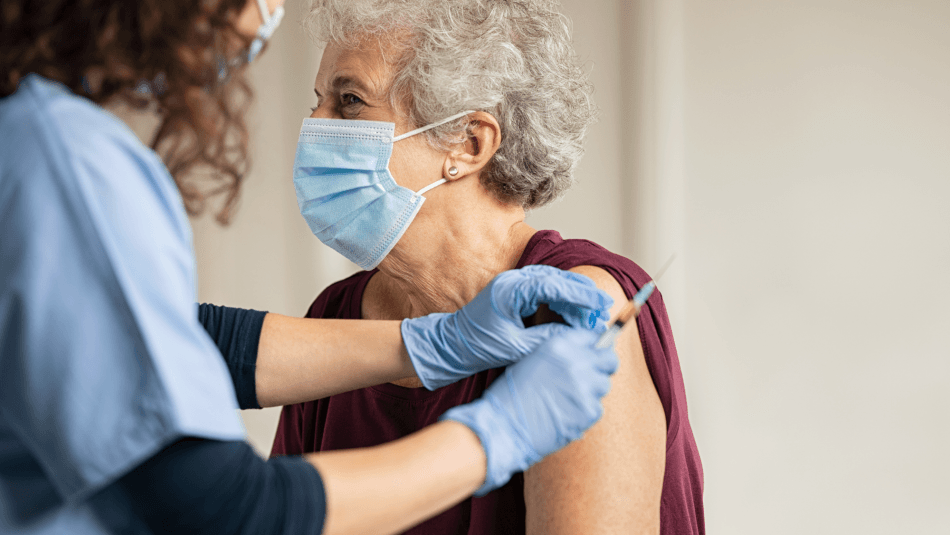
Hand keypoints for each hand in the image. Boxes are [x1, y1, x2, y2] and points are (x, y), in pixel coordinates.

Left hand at [401, 265, 612, 389]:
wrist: (451, 345)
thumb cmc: (477, 347)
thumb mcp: (516, 348)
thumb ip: (547, 339)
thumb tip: (577, 337)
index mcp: (510, 290)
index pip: (554, 285)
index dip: (581, 294)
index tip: (601, 304)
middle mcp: (512, 281)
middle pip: (556, 279)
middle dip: (582, 294)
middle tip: (603, 309)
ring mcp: (512, 284)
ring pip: (552, 283)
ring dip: (573, 297)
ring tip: (592, 314)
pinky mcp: (514, 292)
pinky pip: (544, 290)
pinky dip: (561, 300)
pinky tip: (573, 314)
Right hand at [440, 329, 618, 494]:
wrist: (503, 426)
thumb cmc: (511, 395)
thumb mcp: (532, 360)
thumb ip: (560, 355)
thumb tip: (584, 355)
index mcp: (559, 345)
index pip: (593, 337)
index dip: (594, 348)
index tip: (594, 355)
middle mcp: (576, 362)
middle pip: (609, 360)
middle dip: (603, 366)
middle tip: (592, 376)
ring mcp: (585, 387)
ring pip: (603, 385)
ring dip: (591, 391)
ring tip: (568, 400)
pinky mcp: (589, 411)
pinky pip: (597, 408)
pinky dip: (585, 412)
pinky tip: (565, 414)